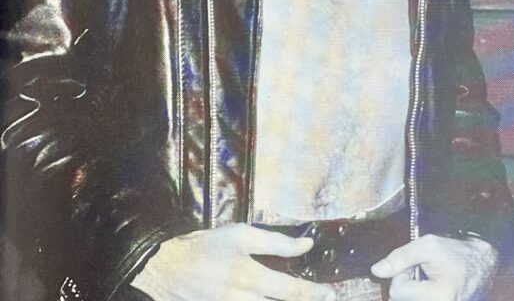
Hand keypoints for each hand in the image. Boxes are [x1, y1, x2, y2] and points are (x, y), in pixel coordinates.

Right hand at [131, 222, 335, 300]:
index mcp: (248, 277)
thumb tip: (306, 244)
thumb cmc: (207, 246)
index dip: (313, 292)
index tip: (332, 292)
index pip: (290, 290)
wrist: (166, 269)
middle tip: (324, 297)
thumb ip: (275, 241)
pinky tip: (270, 300)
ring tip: (303, 299)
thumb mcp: (240, 234)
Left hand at [370, 234, 497, 300]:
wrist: (482, 264)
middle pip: (400, 300)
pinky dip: (417, 294)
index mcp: (438, 297)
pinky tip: (428, 287)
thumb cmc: (456, 252)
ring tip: (426, 278)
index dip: (402, 272)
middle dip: (406, 283)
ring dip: (411, 290)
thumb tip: (376, 271)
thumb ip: (400, 257)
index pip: (397, 291)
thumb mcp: (427, 246)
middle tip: (421, 270)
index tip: (417, 264)